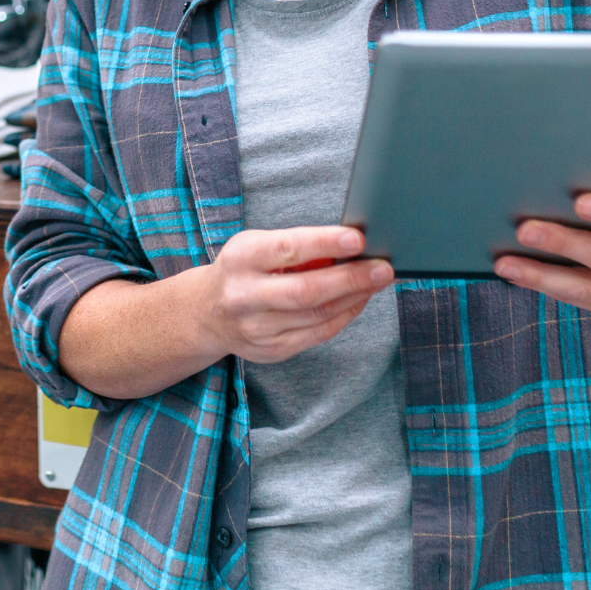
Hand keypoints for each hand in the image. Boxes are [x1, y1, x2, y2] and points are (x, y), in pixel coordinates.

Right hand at [199, 226, 394, 363]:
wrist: (207, 313)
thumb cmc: (244, 269)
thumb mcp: (257, 245)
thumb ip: (296, 246)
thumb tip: (349, 246)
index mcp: (241, 259)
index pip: (287, 248)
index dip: (324, 243)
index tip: (358, 238)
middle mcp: (245, 296)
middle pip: (306, 290)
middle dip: (350, 278)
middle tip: (383, 268)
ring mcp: (257, 329)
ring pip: (317, 315)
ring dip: (354, 297)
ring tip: (377, 281)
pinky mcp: (271, 350)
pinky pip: (318, 334)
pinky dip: (344, 315)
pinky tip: (359, 300)